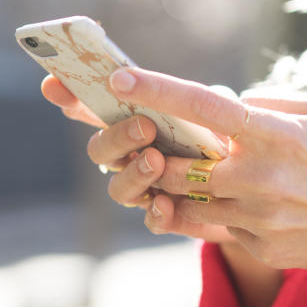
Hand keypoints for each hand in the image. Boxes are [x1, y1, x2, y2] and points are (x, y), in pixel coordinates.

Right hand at [40, 75, 235, 242]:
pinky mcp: (170, 217)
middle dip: (116, 137)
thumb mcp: (218, 109)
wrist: (254, 185)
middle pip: (100, 150)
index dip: (69, 96)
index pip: (92, 108)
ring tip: (157, 161)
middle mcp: (131, 156)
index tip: (52, 84)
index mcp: (134, 120)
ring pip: (119, 188)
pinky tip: (165, 204)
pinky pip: (152, 221)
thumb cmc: (228, 136)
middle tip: (144, 127)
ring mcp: (146, 189)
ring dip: (134, 174)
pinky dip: (155, 214)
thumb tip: (207, 90)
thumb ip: (204, 99)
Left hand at [106, 67, 306, 274]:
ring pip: (187, 200)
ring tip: (200, 169)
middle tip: (153, 139)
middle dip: (154, 151)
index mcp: (275, 135)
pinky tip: (242, 199)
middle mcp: (259, 178)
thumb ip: (268, 105)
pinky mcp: (261, 248)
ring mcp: (258, 219)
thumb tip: (225, 105)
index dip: (154, 89)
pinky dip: (215, 209)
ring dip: (179, 184)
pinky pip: (216, 227)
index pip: (200, 107)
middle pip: (174, 164)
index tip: (118, 78)